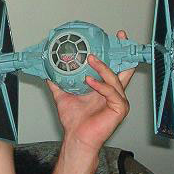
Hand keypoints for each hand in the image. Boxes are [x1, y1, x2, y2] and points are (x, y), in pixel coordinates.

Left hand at [47, 31, 134, 154]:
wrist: (75, 136)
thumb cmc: (74, 120)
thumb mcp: (63, 95)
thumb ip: (58, 83)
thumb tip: (48, 72)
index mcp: (105, 88)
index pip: (115, 67)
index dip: (117, 53)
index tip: (117, 37)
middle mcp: (114, 92)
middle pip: (125, 69)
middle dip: (123, 52)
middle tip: (117, 38)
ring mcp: (119, 100)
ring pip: (115, 78)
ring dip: (103, 67)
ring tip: (91, 59)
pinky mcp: (120, 108)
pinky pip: (112, 93)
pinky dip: (101, 85)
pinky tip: (90, 81)